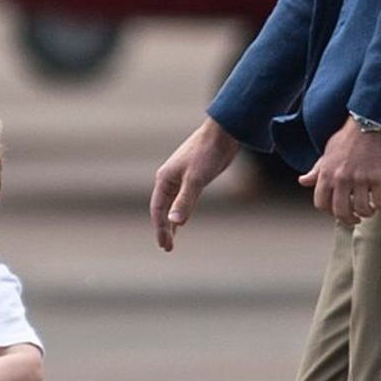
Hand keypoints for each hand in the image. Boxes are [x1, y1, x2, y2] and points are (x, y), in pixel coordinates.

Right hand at [150, 117, 238, 251]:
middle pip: (162, 208)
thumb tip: (175, 222)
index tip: (165, 245)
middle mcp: (169, 179)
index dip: (160, 229)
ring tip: (171, 239)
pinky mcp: (193, 177)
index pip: (158, 210)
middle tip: (167, 247)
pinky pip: (182, 199)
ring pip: (172, 204)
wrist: (222, 133)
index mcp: (164, 179)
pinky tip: (182, 220)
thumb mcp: (196, 179)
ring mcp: (181, 178)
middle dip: (163, 228)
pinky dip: (180, 211)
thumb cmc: (208, 153)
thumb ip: (185, 201)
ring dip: (171, 221)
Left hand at [300, 116, 380, 225]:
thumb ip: (317, 170)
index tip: (338, 211)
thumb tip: (302, 181)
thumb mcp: (328, 152)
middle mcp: (340, 178)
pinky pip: (380, 202)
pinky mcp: (378, 177)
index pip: (321, 204)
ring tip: (370, 209)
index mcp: (326, 173)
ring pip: (361, 209)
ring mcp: (359, 178)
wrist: (371, 122)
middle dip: (349, 219)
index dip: (329, 211)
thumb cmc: (349, 137)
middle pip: (340, 212)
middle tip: (356, 218)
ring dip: (367, 213)